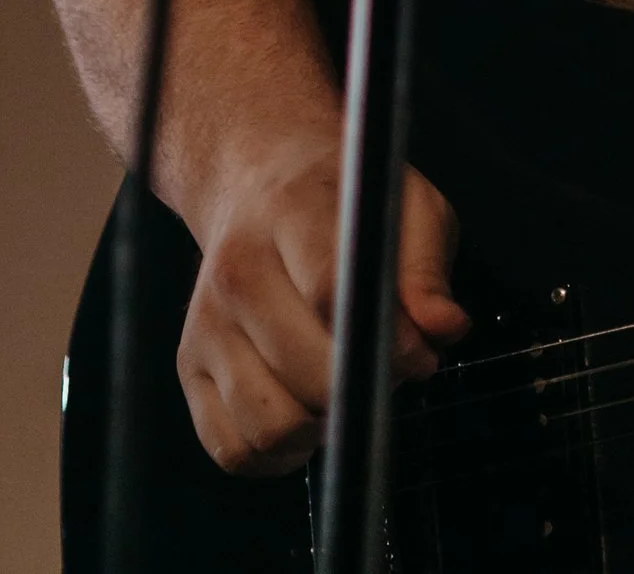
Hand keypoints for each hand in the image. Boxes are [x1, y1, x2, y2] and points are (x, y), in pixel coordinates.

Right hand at [177, 137, 468, 474]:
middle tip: (382, 370)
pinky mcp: (190, 367)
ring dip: (322, 428)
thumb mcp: (405, 203)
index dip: (386, 341)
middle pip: (304, 372)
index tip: (418, 355)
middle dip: (361, 389)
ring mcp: (207, 324)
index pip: (332, 293)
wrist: (257, 179)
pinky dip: (279, 455)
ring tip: (343, 391)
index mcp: (291, 214)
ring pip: (269, 423)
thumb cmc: (340, 199)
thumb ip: (425, 267)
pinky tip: (305, 414)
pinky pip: (233, 449)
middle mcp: (237, 271)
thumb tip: (443, 328)